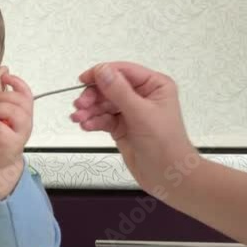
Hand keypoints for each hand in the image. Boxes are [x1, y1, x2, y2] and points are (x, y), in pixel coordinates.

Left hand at [0, 72, 33, 198]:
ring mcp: (20, 134)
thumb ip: (0, 91)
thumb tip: (3, 70)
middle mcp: (26, 123)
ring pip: (11, 111)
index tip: (5, 78)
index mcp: (25, 113)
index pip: (27, 93)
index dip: (17, 82)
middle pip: (18, 100)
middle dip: (1, 100)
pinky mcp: (9, 144)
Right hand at [71, 61, 197, 195]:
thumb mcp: (141, 114)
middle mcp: (142, 95)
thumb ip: (119, 91)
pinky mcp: (122, 127)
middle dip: (93, 96)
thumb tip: (102, 70)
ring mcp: (131, 111)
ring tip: (79, 119)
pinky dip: (93, 121)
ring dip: (89, 110)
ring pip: (103, 104)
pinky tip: (86, 126)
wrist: (168, 176)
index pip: (123, 71)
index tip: (83, 80)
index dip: (101, 73)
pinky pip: (103, 119)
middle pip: (109, 87)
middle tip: (80, 106)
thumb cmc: (165, 144)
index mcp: (154, 85)